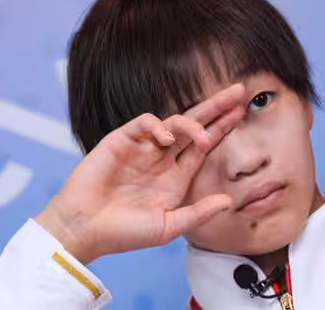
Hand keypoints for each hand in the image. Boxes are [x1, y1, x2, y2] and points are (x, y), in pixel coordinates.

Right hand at [36, 82, 245, 263]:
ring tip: (202, 136)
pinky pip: (144, 123)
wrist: (83, 230)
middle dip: (217, 108)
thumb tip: (230, 201)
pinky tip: (166, 138)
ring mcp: (142, 148)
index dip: (223, 128)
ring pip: (173, 122)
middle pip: (195, 125)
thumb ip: (199, 213)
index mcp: (176, 177)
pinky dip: (157, 126)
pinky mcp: (120, 141)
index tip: (241, 111)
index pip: (204, 145)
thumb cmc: (123, 233)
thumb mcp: (168, 227)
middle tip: (239, 91)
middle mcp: (162, 159)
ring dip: (191, 124)